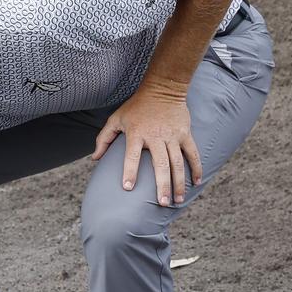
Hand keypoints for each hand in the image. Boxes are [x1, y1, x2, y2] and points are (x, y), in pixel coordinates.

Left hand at [93, 88, 201, 205]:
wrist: (163, 89)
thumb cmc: (135, 107)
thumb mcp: (115, 119)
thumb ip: (104, 139)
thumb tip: (94, 159)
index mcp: (137, 134)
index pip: (131, 156)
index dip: (129, 172)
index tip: (128, 188)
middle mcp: (156, 136)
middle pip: (160, 164)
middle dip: (161, 185)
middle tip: (161, 203)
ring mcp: (172, 136)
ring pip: (177, 162)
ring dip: (178, 182)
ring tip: (178, 199)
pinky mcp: (185, 134)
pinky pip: (192, 153)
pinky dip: (196, 167)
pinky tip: (197, 182)